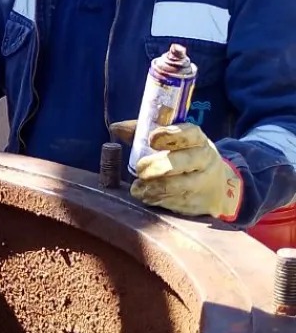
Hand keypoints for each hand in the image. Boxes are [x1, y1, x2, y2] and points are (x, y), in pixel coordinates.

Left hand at [110, 120, 242, 221]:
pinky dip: (156, 200)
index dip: (169, 135)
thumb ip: (143, 132)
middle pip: (181, 162)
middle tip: (140, 169)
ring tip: (137, 187)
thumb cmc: (185, 157)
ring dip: (152, 187)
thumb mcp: (172, 142)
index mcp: (198, 140)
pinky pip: (174, 203)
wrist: (216, 187)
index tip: (151, 139)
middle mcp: (205, 160)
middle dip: (155, 166)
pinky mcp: (200, 204)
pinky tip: (147, 196)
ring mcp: (205, 183)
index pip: (188, 134)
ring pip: (176, 186)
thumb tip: (116, 128)